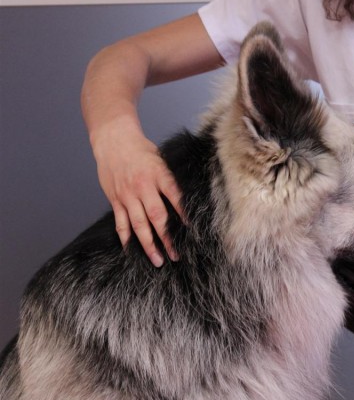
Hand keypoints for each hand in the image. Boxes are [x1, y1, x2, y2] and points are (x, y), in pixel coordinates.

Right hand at [92, 119, 182, 266]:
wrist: (114, 139)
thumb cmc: (142, 149)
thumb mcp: (163, 159)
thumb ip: (173, 179)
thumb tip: (191, 198)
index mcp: (159, 175)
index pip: (175, 197)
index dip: (185, 214)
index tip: (194, 230)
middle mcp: (143, 187)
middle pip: (157, 217)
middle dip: (168, 238)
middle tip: (176, 255)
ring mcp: (128, 195)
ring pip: (139, 225)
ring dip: (148, 244)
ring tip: (157, 260)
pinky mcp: (116, 200)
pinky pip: (121, 222)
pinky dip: (126, 238)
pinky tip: (131, 250)